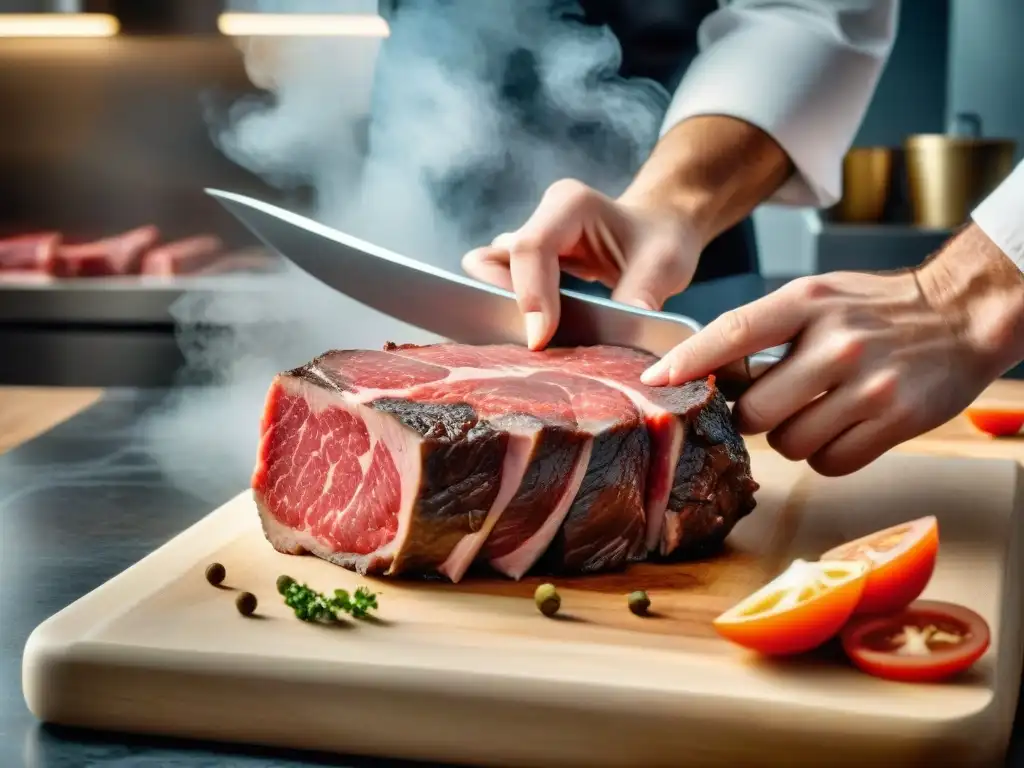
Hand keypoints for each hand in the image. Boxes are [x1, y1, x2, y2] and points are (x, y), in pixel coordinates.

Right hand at [461, 178, 703, 349]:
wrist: (661, 228)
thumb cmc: (663, 239)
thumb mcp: (665, 265)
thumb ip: (639, 298)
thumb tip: (614, 346)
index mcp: (570, 205)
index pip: (530, 248)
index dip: (530, 296)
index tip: (540, 340)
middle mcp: (540, 219)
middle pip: (492, 262)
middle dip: (506, 304)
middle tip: (535, 342)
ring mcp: (527, 240)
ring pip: (486, 274)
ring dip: (502, 309)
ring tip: (535, 341)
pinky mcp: (524, 265)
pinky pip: (497, 288)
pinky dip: (509, 314)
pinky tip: (538, 338)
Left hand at [640, 224, 1023, 475]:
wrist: (962, 315)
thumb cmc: (877, 308)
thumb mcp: (817, 296)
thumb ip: (764, 328)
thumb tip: (704, 369)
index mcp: (807, 302)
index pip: (731, 333)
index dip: (687, 361)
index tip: (653, 380)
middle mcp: (835, 342)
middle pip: (754, 411)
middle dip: (753, 416)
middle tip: (773, 401)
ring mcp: (867, 385)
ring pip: (789, 443)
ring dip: (791, 437)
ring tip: (817, 410)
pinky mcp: (895, 421)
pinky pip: (829, 463)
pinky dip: (826, 454)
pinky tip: (843, 426)